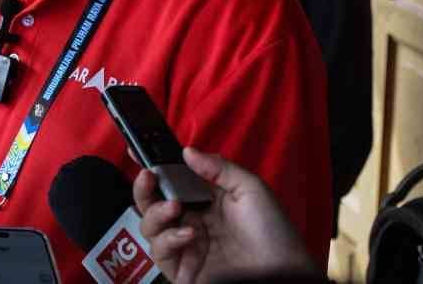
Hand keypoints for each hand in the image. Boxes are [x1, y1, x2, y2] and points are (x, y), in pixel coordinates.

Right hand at [134, 147, 316, 283]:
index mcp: (205, 202)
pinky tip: (188, 235)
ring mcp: (185, 246)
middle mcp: (191, 222)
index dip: (155, 167)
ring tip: (174, 207)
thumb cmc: (274, 235)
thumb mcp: (251, 190)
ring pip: (148, 225)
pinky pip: (159, 251)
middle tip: (148, 176)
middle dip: (143, 187)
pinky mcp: (182, 269)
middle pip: (151, 202)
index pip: (172, 182)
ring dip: (155, 212)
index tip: (138, 151)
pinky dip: (168, 239)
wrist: (283, 274)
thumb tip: (188, 152)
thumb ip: (219, 168)